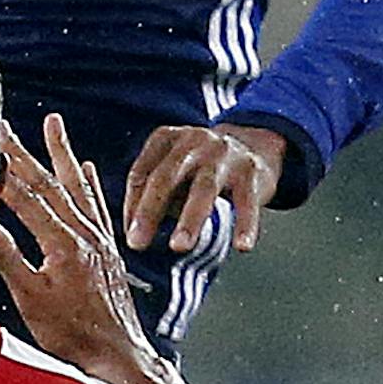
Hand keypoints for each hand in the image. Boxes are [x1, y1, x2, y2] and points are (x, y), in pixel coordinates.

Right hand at [0, 115, 163, 383]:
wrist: (119, 354)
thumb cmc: (74, 333)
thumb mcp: (32, 299)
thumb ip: (7, 258)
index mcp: (63, 243)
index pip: (27, 198)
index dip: (3, 171)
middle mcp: (85, 233)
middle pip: (49, 183)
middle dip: (24, 152)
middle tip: (4, 125)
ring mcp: (99, 239)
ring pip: (75, 186)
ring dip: (61, 153)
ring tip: (53, 124)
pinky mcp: (107, 248)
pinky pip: (97, 204)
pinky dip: (90, 182)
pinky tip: (86, 167)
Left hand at [121, 123, 283, 254]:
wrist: (253, 146)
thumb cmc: (202, 165)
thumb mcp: (175, 167)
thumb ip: (156, 192)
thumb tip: (136, 231)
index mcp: (166, 138)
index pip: (141, 172)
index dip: (131, 205)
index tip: (129, 234)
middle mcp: (193, 142)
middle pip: (166, 178)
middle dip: (149, 212)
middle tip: (137, 242)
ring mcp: (223, 154)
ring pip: (203, 188)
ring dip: (189, 219)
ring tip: (179, 245)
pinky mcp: (250, 170)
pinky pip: (246, 201)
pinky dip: (245, 224)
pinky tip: (242, 245)